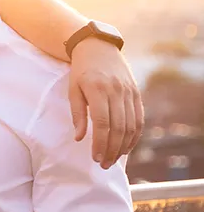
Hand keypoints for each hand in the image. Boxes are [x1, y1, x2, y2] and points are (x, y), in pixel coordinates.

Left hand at [68, 37, 143, 168]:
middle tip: (104, 164)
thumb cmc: (81, 71)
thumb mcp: (73, 89)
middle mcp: (116, 91)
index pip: (102, 122)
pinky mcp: (137, 93)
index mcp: (98, 89)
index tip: (95, 157)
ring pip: (131, 125)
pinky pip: (139, 119)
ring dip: (124, 146)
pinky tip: (126, 147)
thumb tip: (79, 138)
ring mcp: (129, 92)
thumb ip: (77, 113)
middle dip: (112, 149)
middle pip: (118, 127)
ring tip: (114, 160)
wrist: (98, 47)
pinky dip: (134, 136)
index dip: (100, 142)